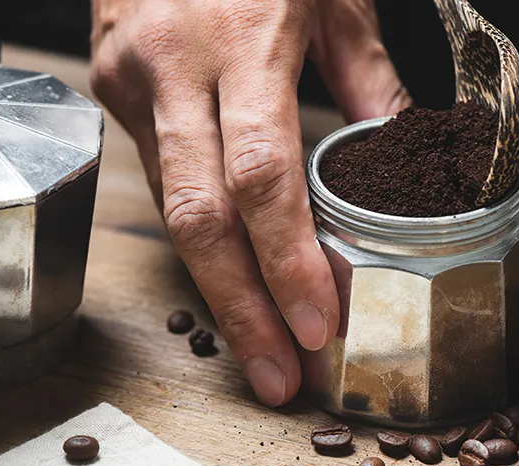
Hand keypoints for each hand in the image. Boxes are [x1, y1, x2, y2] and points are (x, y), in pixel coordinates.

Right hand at [90, 0, 409, 405]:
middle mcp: (175, 67)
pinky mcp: (111, 87)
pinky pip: (160, 173)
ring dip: (217, 285)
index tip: (315, 322)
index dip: (287, 260)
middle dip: (239, 308)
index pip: (263, 175)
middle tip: (277, 374)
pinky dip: (199, 230)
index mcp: (245, 39)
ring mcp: (132, 79)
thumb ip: (368, 78)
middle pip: (198, 217)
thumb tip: (408, 150)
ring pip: (171, 208)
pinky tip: (229, 266)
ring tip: (259, 342)